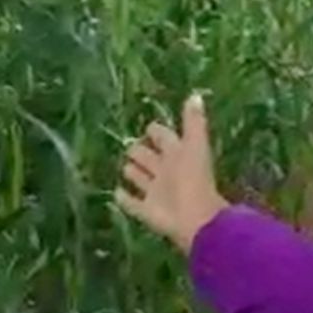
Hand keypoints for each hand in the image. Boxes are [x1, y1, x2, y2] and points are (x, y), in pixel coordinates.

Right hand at [117, 93, 228, 252]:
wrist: (195, 217)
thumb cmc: (194, 178)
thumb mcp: (195, 145)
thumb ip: (193, 121)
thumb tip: (195, 95)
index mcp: (179, 154)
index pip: (165, 138)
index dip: (157, 132)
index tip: (149, 127)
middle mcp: (167, 172)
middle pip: (150, 158)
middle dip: (140, 151)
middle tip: (131, 147)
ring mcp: (156, 192)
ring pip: (141, 178)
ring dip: (133, 172)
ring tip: (125, 165)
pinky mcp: (146, 211)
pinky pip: (132, 203)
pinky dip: (124, 198)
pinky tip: (116, 192)